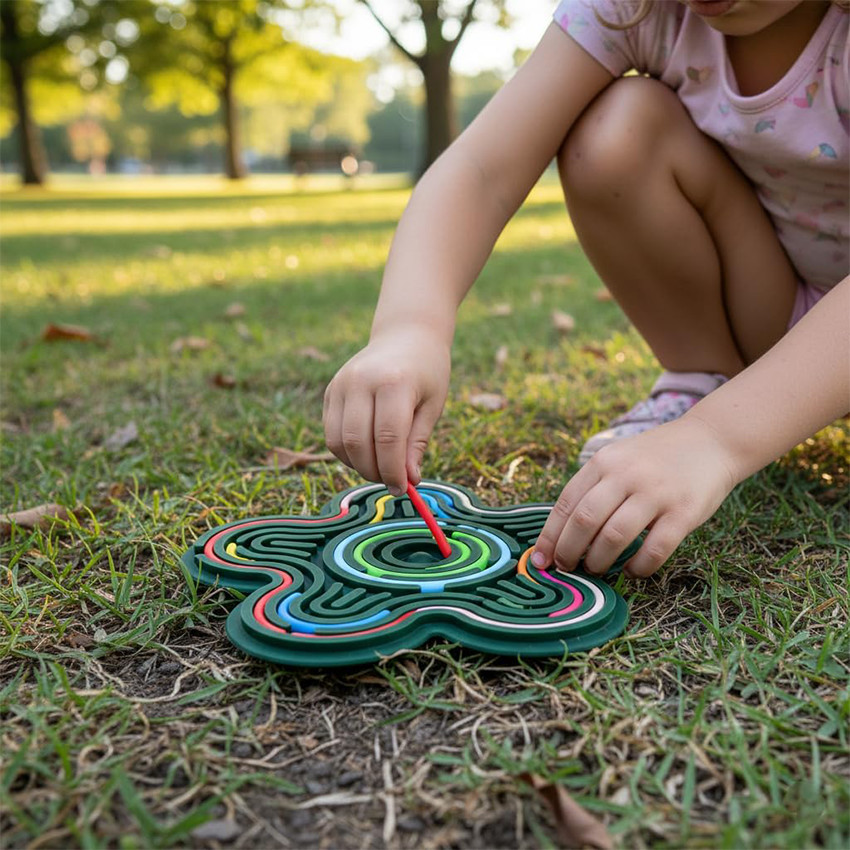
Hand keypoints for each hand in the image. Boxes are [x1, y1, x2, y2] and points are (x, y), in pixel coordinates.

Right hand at [323, 326, 450, 494]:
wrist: (405, 335)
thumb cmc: (426, 371)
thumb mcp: (432, 405)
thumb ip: (417, 443)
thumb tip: (409, 480)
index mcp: (393, 382)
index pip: (387, 439)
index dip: (393, 470)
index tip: (403, 487)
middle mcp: (361, 381)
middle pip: (358, 443)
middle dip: (374, 471)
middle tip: (392, 481)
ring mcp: (341, 384)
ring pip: (339, 442)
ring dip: (358, 464)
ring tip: (381, 466)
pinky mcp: (331, 391)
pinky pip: (331, 433)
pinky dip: (347, 451)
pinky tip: (368, 451)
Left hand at [531, 414, 739, 577]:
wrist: (711, 440)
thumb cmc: (656, 458)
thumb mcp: (618, 459)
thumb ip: (594, 488)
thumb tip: (562, 535)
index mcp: (604, 462)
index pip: (566, 503)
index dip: (550, 536)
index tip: (541, 560)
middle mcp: (626, 475)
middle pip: (585, 521)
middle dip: (569, 552)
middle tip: (567, 568)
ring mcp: (656, 493)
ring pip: (614, 537)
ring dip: (599, 561)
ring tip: (597, 569)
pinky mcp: (684, 512)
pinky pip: (654, 549)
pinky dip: (638, 567)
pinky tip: (632, 570)